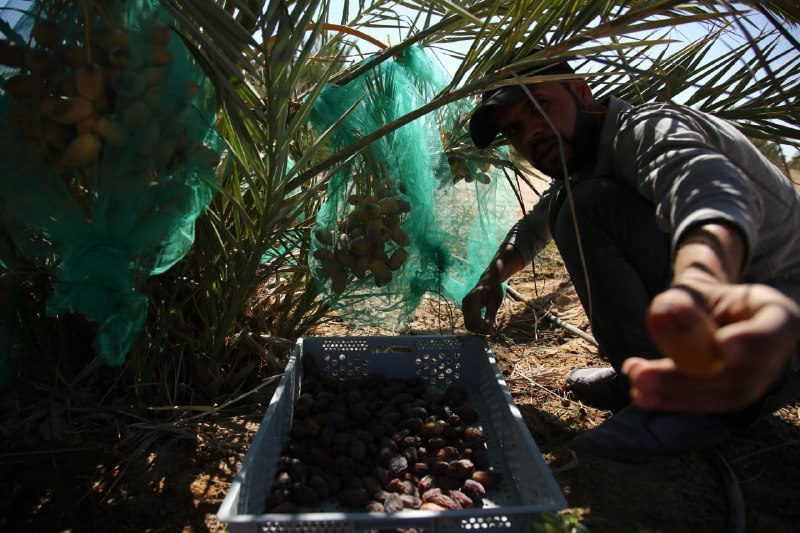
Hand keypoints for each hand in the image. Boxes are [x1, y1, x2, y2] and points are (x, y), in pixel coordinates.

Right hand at [461, 275, 503, 334]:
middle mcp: (466, 304)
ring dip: (479, 330)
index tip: (493, 331)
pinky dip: (478, 327)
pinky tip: (487, 327)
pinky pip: (470, 323)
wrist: (488, 281)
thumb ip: (491, 312)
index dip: (483, 327)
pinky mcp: (466, 311)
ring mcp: (465, 308)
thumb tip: (489, 326)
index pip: (474, 318)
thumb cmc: (493, 289)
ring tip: (491, 330)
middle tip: (493, 332)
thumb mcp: (496, 300)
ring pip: (469, 325)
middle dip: (481, 330)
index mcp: (472, 299)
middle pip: (470, 324)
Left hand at [623, 276, 799, 412]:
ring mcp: (758, 379)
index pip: (771, 332)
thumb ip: (680, 301)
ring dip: (674, 393)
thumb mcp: (692, 289)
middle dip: (686, 377)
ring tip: (635, 381)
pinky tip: (641, 394)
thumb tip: (667, 316)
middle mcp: (775, 353)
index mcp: (776, 316)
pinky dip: (671, 399)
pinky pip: (706, 403)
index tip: (723, 348)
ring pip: (721, 395)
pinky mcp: (734, 395)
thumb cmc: (704, 297)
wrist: (709, 313)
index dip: (750, 342)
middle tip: (642, 375)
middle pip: (738, 373)